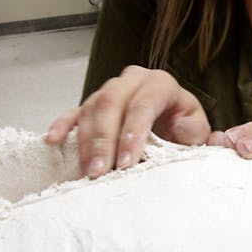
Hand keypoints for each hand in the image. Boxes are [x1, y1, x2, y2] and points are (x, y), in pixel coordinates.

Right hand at [45, 66, 210, 177]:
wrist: (173, 127)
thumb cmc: (184, 131)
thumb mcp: (197, 134)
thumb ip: (198, 135)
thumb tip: (188, 131)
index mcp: (161, 84)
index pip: (144, 104)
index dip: (133, 134)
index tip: (126, 163)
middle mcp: (133, 80)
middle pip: (111, 103)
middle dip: (104, 140)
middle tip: (100, 172)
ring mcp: (110, 89)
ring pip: (91, 108)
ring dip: (86, 142)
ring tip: (87, 172)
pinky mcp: (93, 104)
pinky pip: (74, 111)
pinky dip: (63, 125)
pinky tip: (53, 141)